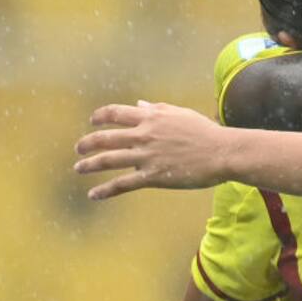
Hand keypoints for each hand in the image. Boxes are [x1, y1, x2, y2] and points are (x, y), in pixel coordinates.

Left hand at [74, 101, 232, 199]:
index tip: (92, 121)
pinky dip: (105, 190)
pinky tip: (93, 194)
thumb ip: (158, 110)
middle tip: (79, 149)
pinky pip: (122, 184)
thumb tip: (139, 105)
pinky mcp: (153, 176)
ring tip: (79, 169)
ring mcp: (147, 156)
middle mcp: (145, 135)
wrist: (222, 152)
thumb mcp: (181, 115)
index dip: (100, 117)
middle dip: (87, 144)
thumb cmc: (206, 132)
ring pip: (108, 160)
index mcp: (152, 118)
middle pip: (105, 138)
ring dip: (90, 165)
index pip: (116, 113)